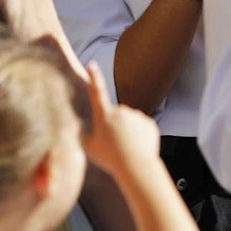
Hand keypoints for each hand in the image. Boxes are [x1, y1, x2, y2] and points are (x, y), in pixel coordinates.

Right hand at [80, 62, 162, 180]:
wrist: (136, 166)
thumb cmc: (110, 159)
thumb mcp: (89, 149)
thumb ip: (83, 136)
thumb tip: (81, 128)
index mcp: (104, 115)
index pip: (97, 92)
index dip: (94, 78)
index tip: (92, 64)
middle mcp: (120, 111)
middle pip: (116, 115)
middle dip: (116, 126)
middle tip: (115, 145)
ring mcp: (136, 116)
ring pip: (131, 122)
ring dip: (129, 132)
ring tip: (127, 149)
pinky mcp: (149, 123)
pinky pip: (143, 128)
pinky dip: (140, 137)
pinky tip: (138, 148)